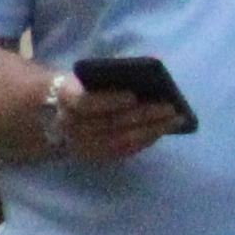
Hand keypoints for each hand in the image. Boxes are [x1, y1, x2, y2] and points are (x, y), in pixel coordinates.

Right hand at [48, 74, 177, 168]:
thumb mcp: (89, 77)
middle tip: (170, 108)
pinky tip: (162, 131)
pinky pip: (122, 152)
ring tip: (175, 121)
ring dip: (150, 131)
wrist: (59, 112)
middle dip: (142, 116)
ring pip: (119, 141)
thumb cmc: (85, 87)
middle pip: (109, 123)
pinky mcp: (93, 156)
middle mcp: (70, 125)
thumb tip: (146, 81)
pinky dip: (144, 141)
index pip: (85, 102)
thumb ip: (109, 78)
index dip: (109, 100)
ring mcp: (81, 144)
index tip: (132, 96)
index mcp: (66, 98)